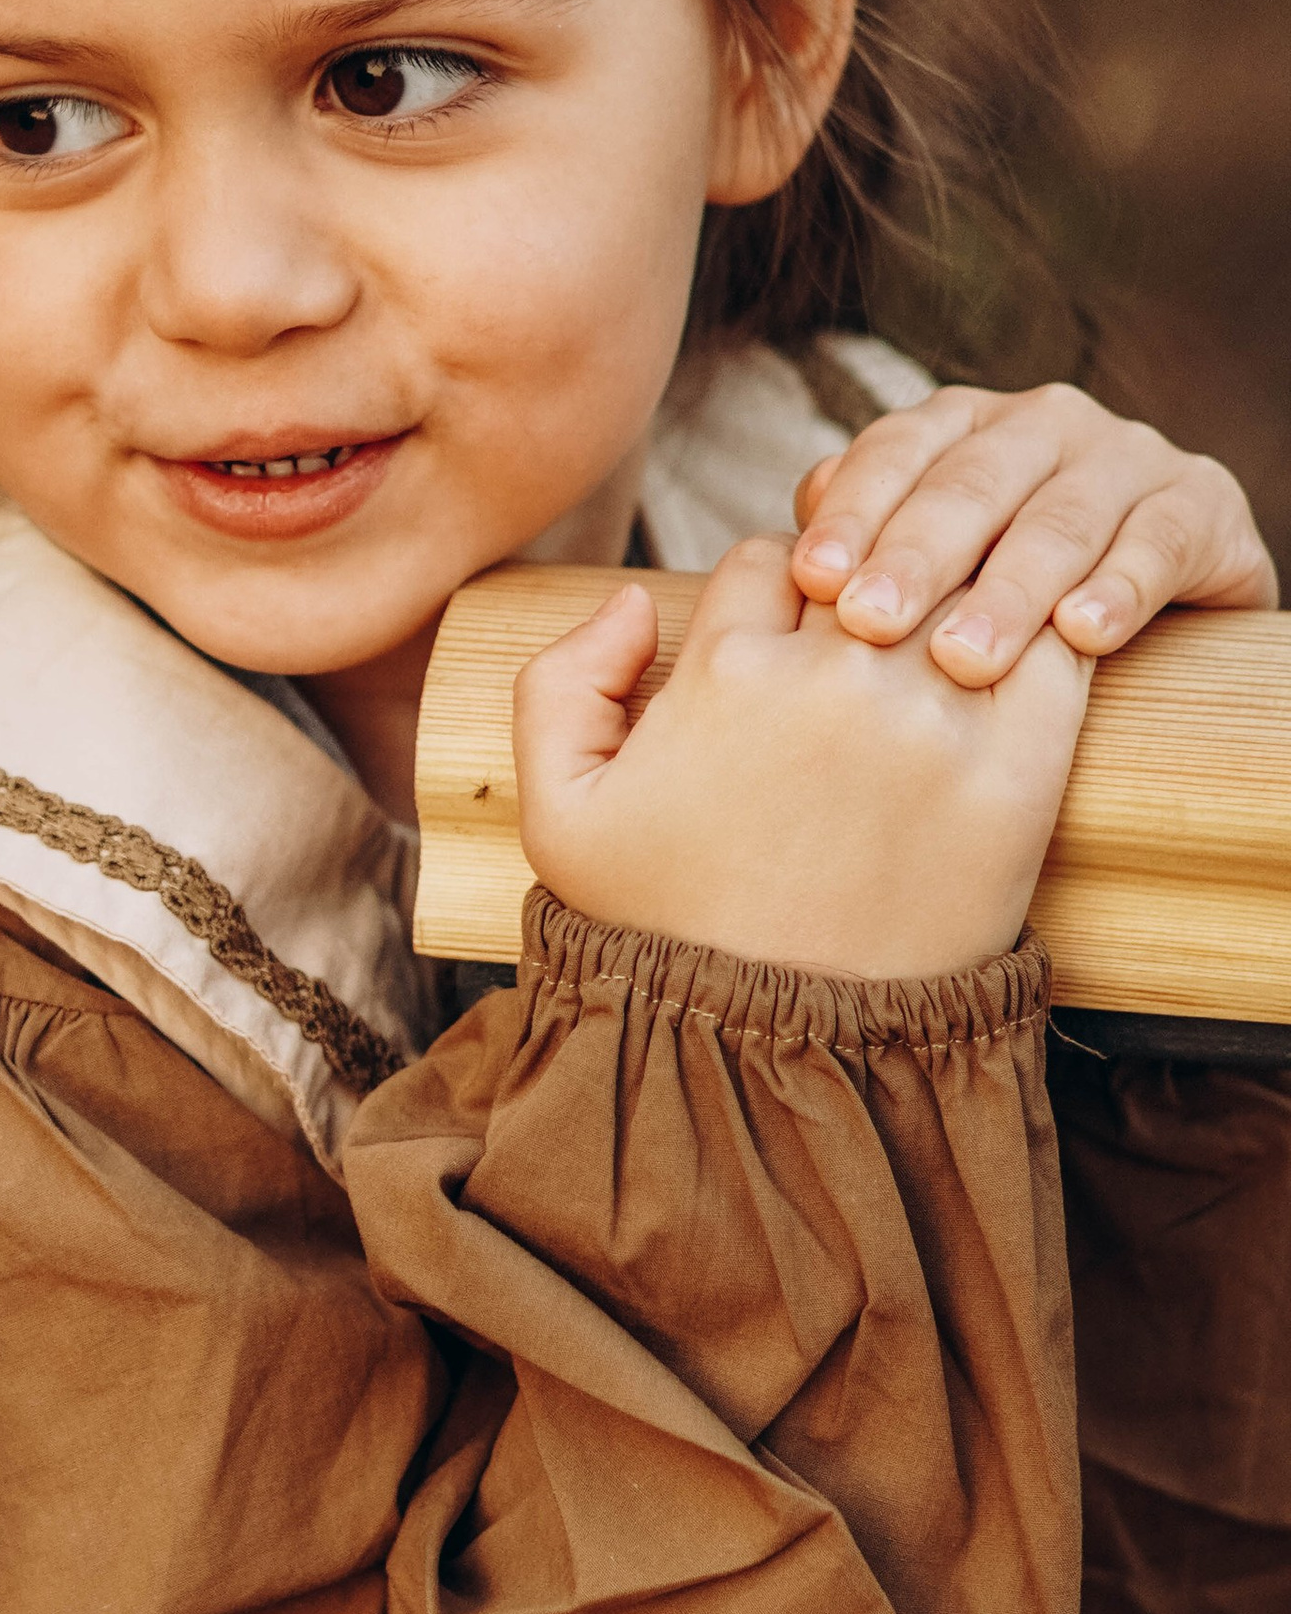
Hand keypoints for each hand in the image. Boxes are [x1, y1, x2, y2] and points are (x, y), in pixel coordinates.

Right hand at [515, 538, 1091, 977]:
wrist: (778, 1054)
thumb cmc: (665, 934)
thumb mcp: (557, 818)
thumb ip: (559, 685)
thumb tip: (637, 597)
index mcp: (724, 671)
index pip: (770, 559)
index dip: (775, 596)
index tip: (785, 653)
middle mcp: (833, 679)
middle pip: (872, 559)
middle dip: (867, 591)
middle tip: (869, 655)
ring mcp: (933, 720)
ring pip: (964, 587)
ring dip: (957, 609)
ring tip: (940, 665)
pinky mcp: (1019, 772)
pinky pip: (1056, 650)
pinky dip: (1040, 648)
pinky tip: (1011, 686)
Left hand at [789, 380, 1273, 683]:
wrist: (1150, 606)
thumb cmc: (1000, 593)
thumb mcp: (932, 565)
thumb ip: (865, 544)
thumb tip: (791, 548)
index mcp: (961, 426)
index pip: (895, 452)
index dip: (853, 512)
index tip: (810, 582)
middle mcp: (1042, 424)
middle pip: (970, 484)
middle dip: (916, 557)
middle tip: (869, 627)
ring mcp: (1126, 457)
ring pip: (1059, 519)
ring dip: (1010, 590)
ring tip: (962, 659)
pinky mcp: (1201, 504)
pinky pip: (1158, 543)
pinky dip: (1120, 588)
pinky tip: (1081, 637)